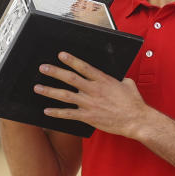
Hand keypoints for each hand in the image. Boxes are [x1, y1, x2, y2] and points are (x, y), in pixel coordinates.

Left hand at [34, 52, 150, 138]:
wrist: (136, 120)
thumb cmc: (134, 103)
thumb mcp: (128, 84)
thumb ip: (119, 79)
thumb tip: (119, 78)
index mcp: (103, 80)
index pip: (83, 67)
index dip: (71, 60)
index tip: (60, 55)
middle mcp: (94, 90)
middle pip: (70, 78)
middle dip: (55, 72)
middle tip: (43, 68)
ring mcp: (90, 103)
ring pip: (65, 96)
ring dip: (50, 91)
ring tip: (38, 88)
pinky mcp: (89, 117)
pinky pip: (69, 114)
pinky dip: (57, 113)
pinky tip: (47, 111)